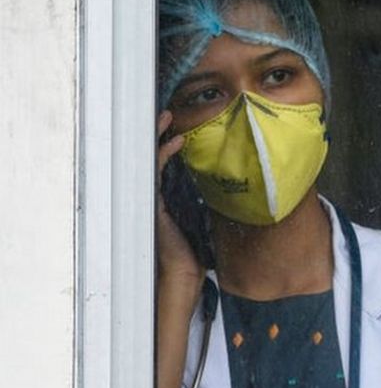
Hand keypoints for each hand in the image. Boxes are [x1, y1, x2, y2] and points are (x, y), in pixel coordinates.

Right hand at [156, 111, 203, 291]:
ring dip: (158, 137)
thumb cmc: (193, 253)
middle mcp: (154, 196)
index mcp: (165, 199)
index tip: (177, 130)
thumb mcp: (200, 222)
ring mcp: (151, 199)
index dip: (166, 146)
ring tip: (166, 117)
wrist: (183, 274)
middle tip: (166, 113)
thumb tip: (222, 192)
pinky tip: (176, 143)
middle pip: (150, 158)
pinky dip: (163, 155)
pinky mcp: (153, 204)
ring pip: (149, 160)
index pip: (161, 166)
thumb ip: (202, 205)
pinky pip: (155, 172)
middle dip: (156, 134)